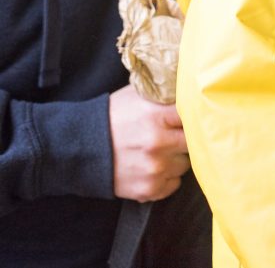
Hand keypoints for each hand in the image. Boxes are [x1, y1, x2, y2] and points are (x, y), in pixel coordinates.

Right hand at [108, 85, 189, 201]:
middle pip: (194, 141)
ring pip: (185, 164)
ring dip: (176, 159)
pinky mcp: (148, 189)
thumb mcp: (137, 96)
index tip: (190, 116)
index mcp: (156, 116)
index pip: (194, 115)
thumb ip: (166, 94)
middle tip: (172, 135)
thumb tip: (191, 88)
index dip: (193, 116)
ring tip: (158, 152)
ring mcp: (154, 168)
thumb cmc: (112, 118)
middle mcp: (157, 143)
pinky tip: (152, 167)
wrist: (78, 149)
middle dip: (184, 138)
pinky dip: (166, 178)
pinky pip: (173, 184)